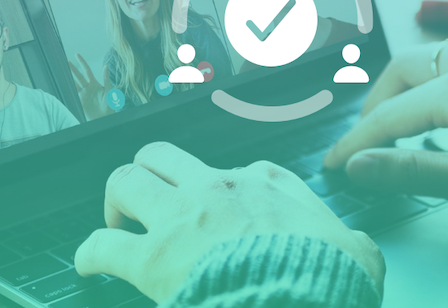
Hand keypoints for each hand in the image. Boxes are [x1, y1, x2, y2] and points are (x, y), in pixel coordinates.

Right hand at [69, 53, 111, 120]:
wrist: (105, 116)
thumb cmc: (109, 104)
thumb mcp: (109, 90)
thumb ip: (106, 79)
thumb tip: (105, 66)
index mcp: (95, 83)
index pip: (87, 70)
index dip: (82, 62)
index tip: (77, 55)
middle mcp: (88, 87)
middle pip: (78, 76)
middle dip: (73, 68)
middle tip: (66, 61)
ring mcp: (83, 94)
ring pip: (74, 83)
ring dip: (69, 77)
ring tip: (62, 70)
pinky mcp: (80, 101)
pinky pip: (73, 93)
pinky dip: (69, 88)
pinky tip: (64, 83)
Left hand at [75, 142, 383, 302]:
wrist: (303, 303)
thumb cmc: (329, 280)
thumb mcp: (357, 250)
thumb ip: (349, 240)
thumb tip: (356, 248)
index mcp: (265, 183)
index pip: (235, 169)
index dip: (219, 191)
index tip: (218, 212)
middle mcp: (218, 187)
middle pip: (161, 154)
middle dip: (149, 174)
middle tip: (148, 204)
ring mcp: (182, 217)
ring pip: (125, 178)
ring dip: (116, 201)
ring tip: (116, 223)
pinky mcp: (153, 257)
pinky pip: (102, 243)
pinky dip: (91, 252)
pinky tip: (90, 263)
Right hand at [323, 38, 447, 218]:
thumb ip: (415, 170)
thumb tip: (360, 166)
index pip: (389, 115)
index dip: (357, 143)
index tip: (335, 165)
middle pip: (402, 70)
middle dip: (376, 105)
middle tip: (368, 143)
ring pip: (429, 58)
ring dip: (405, 89)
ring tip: (402, 127)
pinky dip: (435, 81)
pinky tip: (446, 110)